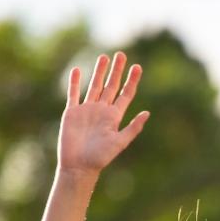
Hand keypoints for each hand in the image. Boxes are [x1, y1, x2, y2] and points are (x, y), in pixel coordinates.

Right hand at [58, 52, 149, 176]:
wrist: (79, 165)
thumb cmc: (100, 157)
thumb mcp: (120, 142)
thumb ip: (133, 128)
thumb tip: (147, 113)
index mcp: (114, 117)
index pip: (125, 94)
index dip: (132, 81)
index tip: (138, 67)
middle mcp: (102, 111)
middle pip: (111, 86)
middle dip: (117, 71)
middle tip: (122, 55)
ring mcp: (87, 110)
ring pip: (94, 86)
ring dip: (99, 72)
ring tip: (104, 57)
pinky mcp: (72, 112)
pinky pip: (74, 94)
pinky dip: (75, 82)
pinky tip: (78, 70)